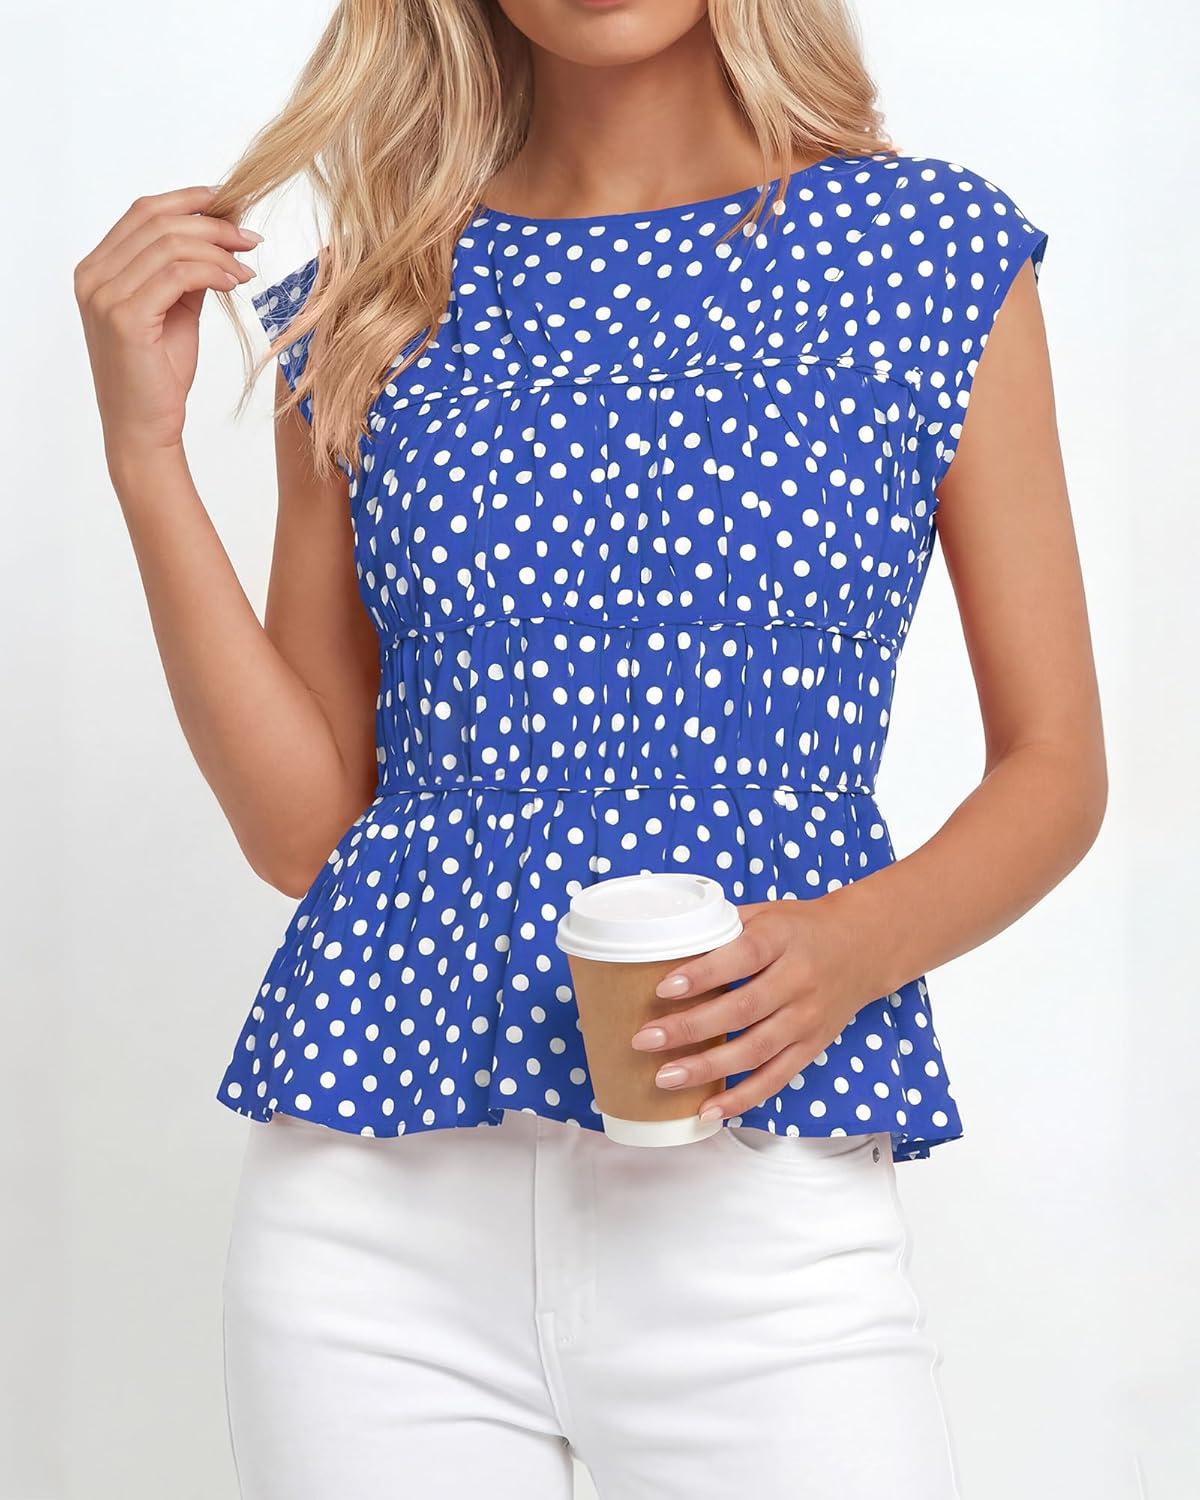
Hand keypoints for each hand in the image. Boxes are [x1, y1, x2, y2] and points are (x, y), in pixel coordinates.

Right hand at [74, 184, 261, 464]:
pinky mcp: (124, 317)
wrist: (143, 426)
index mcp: (98, 268)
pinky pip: (177, 275)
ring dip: (218, 250)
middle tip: (250, 238)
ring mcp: (104, 295)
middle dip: (212, 224)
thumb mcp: (175, 311)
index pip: (143, 212)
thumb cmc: (158, 374)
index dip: (188, 201)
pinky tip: (234, 282)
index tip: (229, 204)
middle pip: (158, 222)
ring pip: (170, 245)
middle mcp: (93, 276)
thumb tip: (218, 238)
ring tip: (247, 267)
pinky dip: (212, 272)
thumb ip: (185, 272)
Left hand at [630, 895, 884, 1121]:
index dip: (703, 974)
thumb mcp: (766, 913)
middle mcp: (798, 980)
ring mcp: (807, 1018)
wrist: (864, 947)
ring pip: (756, 1050)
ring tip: (665, 1077)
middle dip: (691, 1028)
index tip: (664, 988)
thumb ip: (723, 928)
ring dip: (708, 1068)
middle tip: (646, 1040)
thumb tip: (664, 945)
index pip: (742, 957)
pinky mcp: (812, 1047)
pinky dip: (742, 1098)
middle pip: (743, 1009)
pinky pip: (776, 1078)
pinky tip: (707, 1110)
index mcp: (782, 939)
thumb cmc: (801, 927)